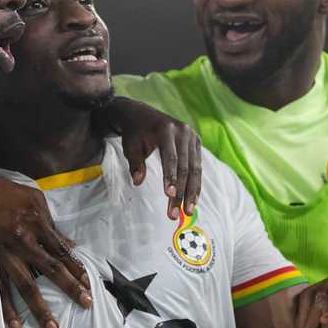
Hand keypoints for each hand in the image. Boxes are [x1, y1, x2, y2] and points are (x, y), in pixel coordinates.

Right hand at [0, 169, 91, 327]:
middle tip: (85, 304)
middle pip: (50, 269)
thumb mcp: (36, 200)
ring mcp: (5, 254)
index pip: (62, 252)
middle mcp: (22, 241)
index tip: (89, 285)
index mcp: (36, 224)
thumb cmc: (7, 194)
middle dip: (69, 288)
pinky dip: (7, 307)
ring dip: (39, 308)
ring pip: (25, 286)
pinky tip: (16, 324)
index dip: (77, 269)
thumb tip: (70, 246)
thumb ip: (53, 225)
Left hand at [105, 97, 202, 218]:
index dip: (170, 177)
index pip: (170, 157)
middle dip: (181, 192)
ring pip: (195, 169)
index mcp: (166, 129)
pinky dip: (195, 184)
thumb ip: (135, 163)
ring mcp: (192, 136)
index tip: (169, 195)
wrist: (142, 114)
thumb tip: (138, 182)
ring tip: (187, 211)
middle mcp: (183, 132)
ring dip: (191, 192)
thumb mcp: (130, 145)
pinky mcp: (196, 142)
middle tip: (176, 213)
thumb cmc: (135, 132)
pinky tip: (193, 200)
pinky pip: (198, 166)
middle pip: (185, 166)